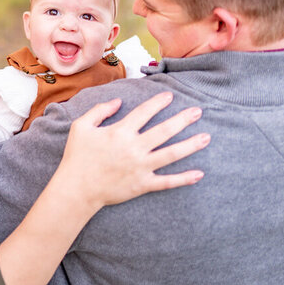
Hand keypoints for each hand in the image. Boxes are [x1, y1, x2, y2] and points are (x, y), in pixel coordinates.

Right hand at [60, 92, 208, 208]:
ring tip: (206, 137)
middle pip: (164, 131)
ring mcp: (141, 167)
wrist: (77, 189)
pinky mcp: (142, 184)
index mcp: (120, 132)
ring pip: (171, 154)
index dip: (158, 103)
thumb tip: (118, 101)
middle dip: (183, 120)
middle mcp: (134, 148)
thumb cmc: (77, 157)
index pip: (144, 112)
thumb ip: (99, 110)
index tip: (170, 96)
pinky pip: (167, 182)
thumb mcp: (80, 126)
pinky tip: (199, 174)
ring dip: (190, 145)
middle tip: (198, 111)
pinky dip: (184, 179)